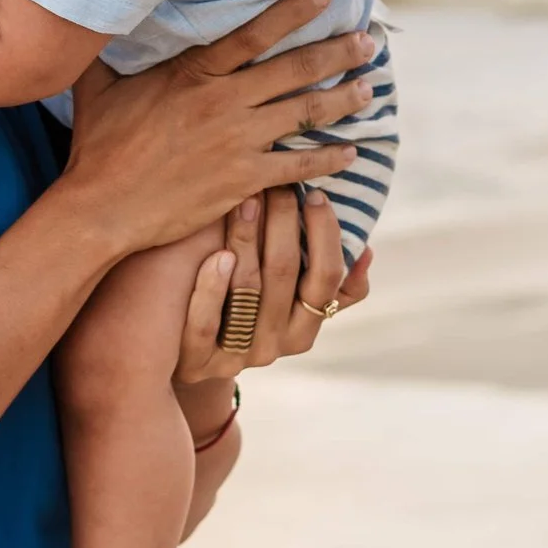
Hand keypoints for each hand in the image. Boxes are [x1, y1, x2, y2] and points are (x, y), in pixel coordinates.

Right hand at [64, 0, 373, 255]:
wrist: (102, 207)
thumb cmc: (97, 146)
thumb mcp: (97, 87)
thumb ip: (103, 50)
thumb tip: (91, 17)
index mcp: (192, 73)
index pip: (254, 33)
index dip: (293, 11)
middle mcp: (223, 102)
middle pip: (293, 70)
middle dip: (337, 53)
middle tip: (369, 42)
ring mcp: (237, 142)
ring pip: (304, 113)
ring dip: (343, 100)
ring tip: (369, 89)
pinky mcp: (243, 180)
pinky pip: (297, 165)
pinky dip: (328, 159)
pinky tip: (350, 153)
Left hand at [173, 187, 372, 386]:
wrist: (180, 352)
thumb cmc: (240, 307)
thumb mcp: (286, 298)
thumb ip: (327, 280)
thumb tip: (366, 250)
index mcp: (304, 330)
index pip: (326, 279)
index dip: (324, 235)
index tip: (314, 193)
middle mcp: (274, 347)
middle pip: (285, 276)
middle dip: (283, 223)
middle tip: (276, 184)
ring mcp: (235, 357)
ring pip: (247, 291)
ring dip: (248, 239)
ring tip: (246, 200)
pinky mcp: (197, 363)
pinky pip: (206, 324)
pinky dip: (212, 287)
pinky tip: (217, 254)